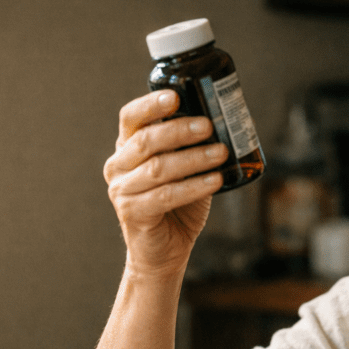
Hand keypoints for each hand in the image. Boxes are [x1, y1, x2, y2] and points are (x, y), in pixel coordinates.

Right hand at [103, 90, 227, 278]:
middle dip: (180, 130)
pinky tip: (216, 181)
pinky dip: (194, 187)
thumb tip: (229, 123)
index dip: (151, 105)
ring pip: (159, 168)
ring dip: (194, 158)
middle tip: (209, 126)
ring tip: (221, 153)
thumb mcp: (185, 171)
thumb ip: (191, 148)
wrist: (164, 252)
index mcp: (127, 148)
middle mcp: (118, 166)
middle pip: (146, 140)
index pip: (131, 118)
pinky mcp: (133, 213)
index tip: (176, 97)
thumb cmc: (178, 207)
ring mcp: (122, 190)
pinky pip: (166, 195)